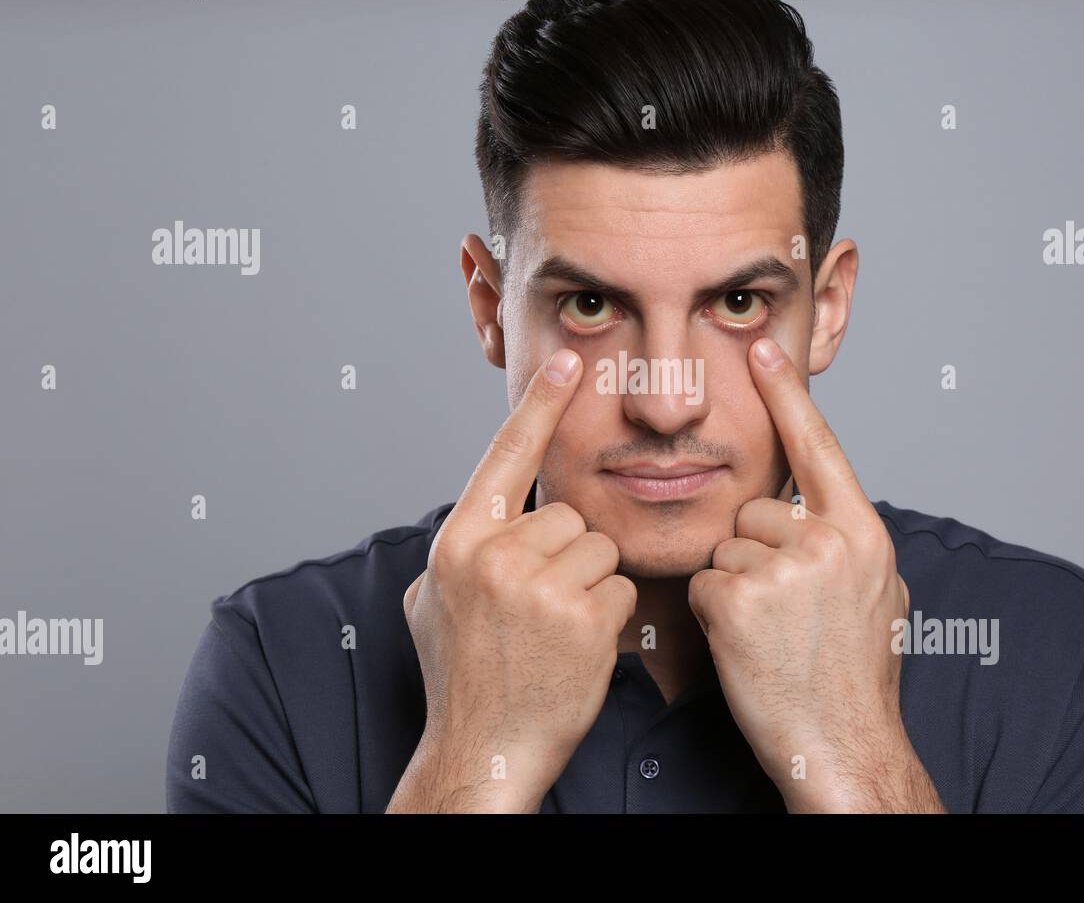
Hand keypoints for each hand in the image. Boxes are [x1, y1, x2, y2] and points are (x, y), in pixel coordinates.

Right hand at [387, 349, 636, 812]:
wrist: (483, 752)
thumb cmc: (463, 676)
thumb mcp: (434, 601)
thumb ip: (465, 547)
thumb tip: (486, 511)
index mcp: (457, 541)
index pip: (505, 455)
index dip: (539, 405)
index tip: (568, 361)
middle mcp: (494, 555)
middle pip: (567, 516)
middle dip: (565, 556)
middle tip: (537, 610)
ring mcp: (540, 586)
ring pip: (598, 549)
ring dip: (589, 587)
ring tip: (554, 631)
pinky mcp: (584, 618)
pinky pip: (620, 587)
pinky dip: (609, 618)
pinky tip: (577, 649)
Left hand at [688, 337, 942, 812]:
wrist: (842, 747)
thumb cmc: (856, 679)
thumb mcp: (880, 597)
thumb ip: (851, 544)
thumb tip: (827, 515)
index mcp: (863, 533)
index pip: (819, 447)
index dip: (789, 395)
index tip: (764, 349)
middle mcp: (827, 541)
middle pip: (756, 510)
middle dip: (756, 552)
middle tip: (784, 610)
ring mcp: (781, 570)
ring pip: (726, 547)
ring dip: (735, 585)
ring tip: (770, 633)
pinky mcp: (734, 601)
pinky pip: (703, 582)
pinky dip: (712, 613)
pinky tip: (746, 645)